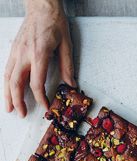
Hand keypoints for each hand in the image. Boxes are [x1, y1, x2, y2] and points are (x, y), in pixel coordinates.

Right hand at [4, 0, 75, 117]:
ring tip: (9, 108)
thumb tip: (71, 85)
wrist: (41, 6)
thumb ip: (67, 67)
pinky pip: (6, 70)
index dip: (41, 98)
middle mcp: (24, 55)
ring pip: (8, 78)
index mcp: (39, 54)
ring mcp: (16, 52)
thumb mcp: (66, 45)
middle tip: (22, 114)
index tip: (45, 107)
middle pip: (17, 83)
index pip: (37, 83)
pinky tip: (7, 92)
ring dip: (7, 95)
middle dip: (18, 101)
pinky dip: (6, 84)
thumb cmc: (54, 23)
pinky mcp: (13, 50)